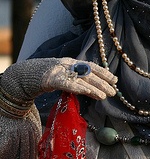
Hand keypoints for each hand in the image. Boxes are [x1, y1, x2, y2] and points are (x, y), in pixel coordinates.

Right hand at [1, 58, 117, 101]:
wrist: (26, 75)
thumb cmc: (47, 76)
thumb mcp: (64, 75)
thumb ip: (76, 79)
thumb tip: (93, 88)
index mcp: (72, 62)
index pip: (92, 66)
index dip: (104, 72)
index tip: (115, 80)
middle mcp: (69, 64)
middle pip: (89, 73)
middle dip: (103, 82)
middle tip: (114, 91)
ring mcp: (61, 71)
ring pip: (82, 80)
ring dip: (95, 88)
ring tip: (105, 96)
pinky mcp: (53, 79)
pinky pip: (69, 84)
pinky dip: (80, 88)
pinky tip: (89, 93)